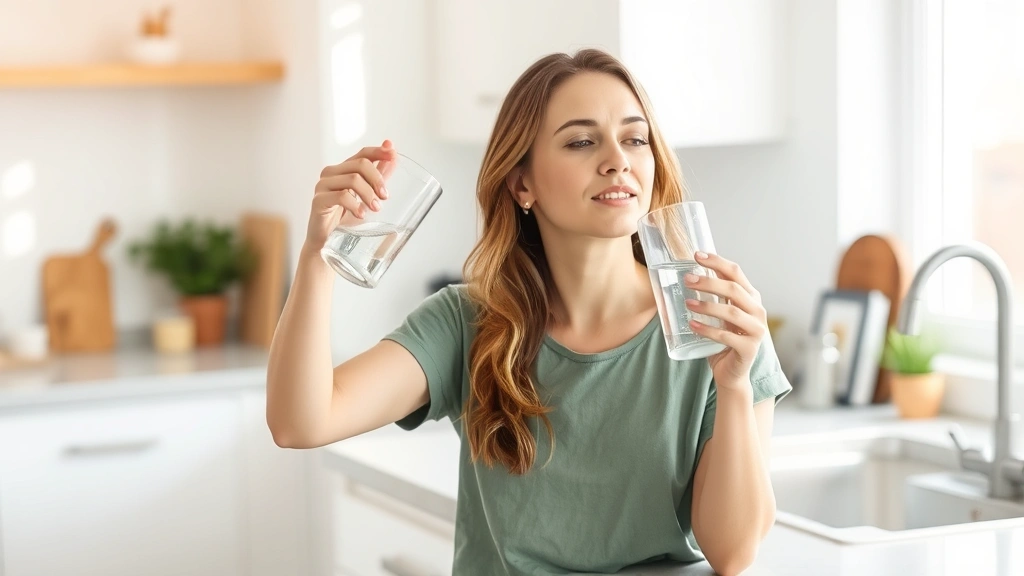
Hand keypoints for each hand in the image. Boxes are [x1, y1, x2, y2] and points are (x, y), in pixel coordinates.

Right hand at [304, 140, 396, 253]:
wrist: (325, 241)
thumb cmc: (344, 218)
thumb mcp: (365, 196)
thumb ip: (378, 177)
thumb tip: (393, 158)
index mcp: (343, 170)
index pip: (362, 154)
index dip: (379, 151)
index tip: (393, 153)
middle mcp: (331, 173)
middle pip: (360, 164)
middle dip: (377, 179)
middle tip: (385, 196)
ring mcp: (323, 185)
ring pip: (352, 179)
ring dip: (369, 194)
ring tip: (376, 208)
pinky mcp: (318, 200)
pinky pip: (341, 196)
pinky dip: (355, 205)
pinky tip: (361, 214)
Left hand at [683, 251, 767, 391]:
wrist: (732, 373)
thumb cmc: (724, 340)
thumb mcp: (720, 315)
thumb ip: (713, 297)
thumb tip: (688, 275)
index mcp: (751, 298)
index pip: (736, 273)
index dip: (717, 262)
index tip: (697, 255)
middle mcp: (758, 311)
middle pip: (734, 290)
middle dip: (709, 282)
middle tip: (687, 280)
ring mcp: (756, 330)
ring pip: (731, 312)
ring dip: (707, 306)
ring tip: (687, 303)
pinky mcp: (748, 349)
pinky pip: (726, 337)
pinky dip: (707, 330)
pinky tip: (692, 325)